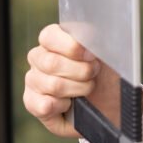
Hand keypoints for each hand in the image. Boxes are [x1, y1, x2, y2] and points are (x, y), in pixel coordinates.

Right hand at [23, 24, 119, 138]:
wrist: (110, 103)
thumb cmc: (107, 74)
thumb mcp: (106, 53)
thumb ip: (97, 41)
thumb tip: (92, 36)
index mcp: (54, 40)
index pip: (49, 36)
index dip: (71, 46)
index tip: (91, 55)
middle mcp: (39, 58)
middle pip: (51, 63)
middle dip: (81, 71)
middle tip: (94, 73)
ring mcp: (33, 81)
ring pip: (53, 85)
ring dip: (78, 89)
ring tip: (87, 89)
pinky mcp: (32, 104)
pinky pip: (45, 106)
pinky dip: (64, 106)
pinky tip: (70, 104)